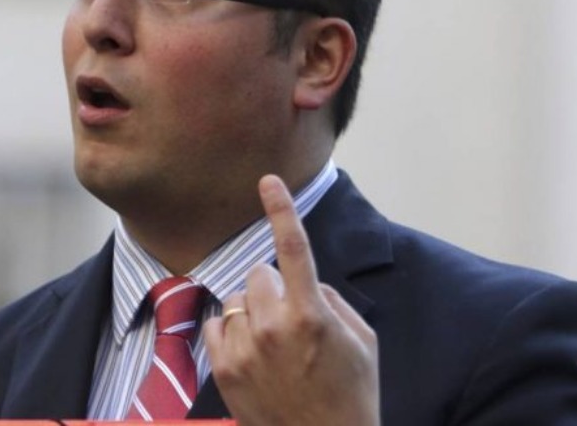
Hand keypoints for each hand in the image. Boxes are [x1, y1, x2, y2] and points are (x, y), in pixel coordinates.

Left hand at [203, 175, 380, 425]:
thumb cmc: (351, 395)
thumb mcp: (361, 342)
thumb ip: (331, 301)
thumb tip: (305, 283)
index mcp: (312, 316)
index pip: (295, 249)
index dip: (281, 210)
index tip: (268, 181)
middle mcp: (274, 327)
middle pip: (259, 274)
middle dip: (274, 288)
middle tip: (291, 320)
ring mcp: (245, 349)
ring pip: (236, 300)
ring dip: (252, 312)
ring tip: (274, 345)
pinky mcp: (224, 369)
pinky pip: (216, 325)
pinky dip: (232, 332)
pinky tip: (254, 355)